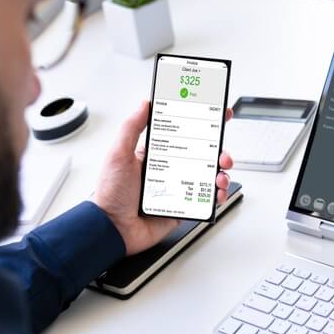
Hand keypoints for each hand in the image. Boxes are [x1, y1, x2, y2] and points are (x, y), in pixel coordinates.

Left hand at [92, 100, 233, 254]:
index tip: (217, 114)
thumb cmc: (111, 194)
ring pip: (208, 177)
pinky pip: (206, 200)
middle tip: (222, 153)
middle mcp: (170, 170)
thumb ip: (131, 128)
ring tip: (219, 176)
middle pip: (203, 156)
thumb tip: (144, 104)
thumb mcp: (118, 154)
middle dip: (219, 151)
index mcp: (156, 155)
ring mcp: (178, 189)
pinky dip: (217, 196)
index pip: (183, 134)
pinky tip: (217, 193)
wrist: (112, 228)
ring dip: (221, 174)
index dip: (202, 124)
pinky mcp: (183, 207)